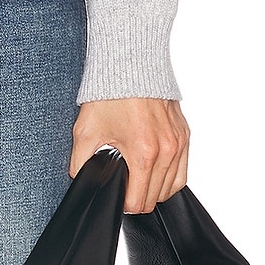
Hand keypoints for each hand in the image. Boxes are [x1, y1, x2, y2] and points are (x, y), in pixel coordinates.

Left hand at [69, 97, 189, 213]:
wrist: (128, 61)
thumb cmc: (109, 92)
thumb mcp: (85, 129)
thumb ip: (80, 161)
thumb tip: (80, 179)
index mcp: (143, 153)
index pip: (139, 201)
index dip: (123, 203)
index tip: (115, 195)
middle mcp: (166, 150)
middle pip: (156, 198)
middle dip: (138, 197)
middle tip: (124, 185)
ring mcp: (178, 142)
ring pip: (172, 187)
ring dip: (156, 190)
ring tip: (138, 179)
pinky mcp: (184, 133)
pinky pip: (183, 169)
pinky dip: (170, 176)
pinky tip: (155, 169)